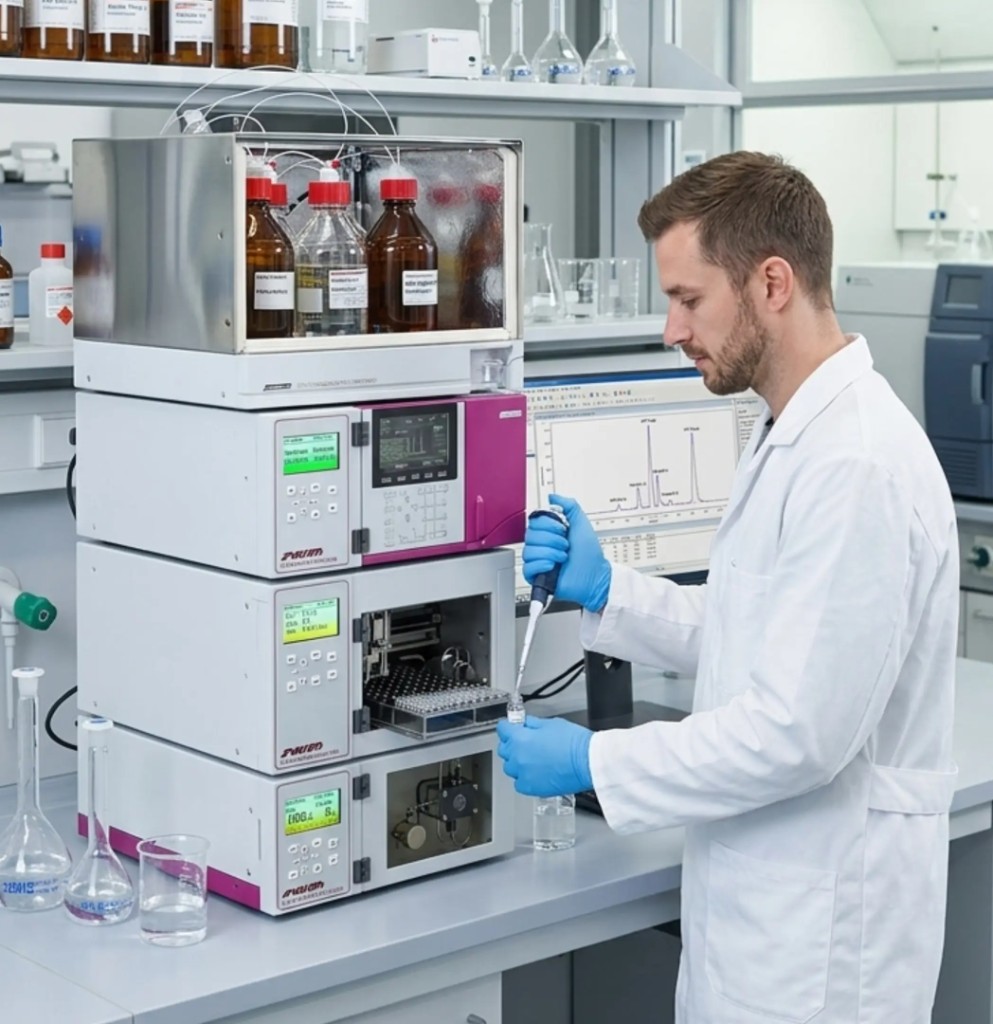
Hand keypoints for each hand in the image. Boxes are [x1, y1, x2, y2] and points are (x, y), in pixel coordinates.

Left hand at [496, 715, 593, 796]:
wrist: (588, 762)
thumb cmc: (574, 743)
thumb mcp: (551, 723)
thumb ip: (533, 724)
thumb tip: (525, 724)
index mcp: (520, 738)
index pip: (502, 729)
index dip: (507, 726)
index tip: (510, 726)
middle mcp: (518, 757)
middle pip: (504, 749)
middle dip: (511, 743)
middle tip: (523, 741)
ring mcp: (523, 774)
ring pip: (510, 767)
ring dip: (517, 762)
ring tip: (531, 759)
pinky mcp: (532, 788)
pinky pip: (519, 783)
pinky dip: (523, 778)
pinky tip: (534, 773)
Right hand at [521, 494, 610, 611]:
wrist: (594, 577)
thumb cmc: (589, 555)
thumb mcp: (582, 524)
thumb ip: (569, 506)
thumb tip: (554, 497)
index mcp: (550, 532)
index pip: (534, 521)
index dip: (548, 525)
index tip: (563, 529)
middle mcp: (543, 545)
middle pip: (530, 535)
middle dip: (552, 540)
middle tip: (565, 545)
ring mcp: (539, 560)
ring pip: (529, 550)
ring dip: (550, 553)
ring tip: (562, 557)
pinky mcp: (536, 575)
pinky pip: (528, 567)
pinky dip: (542, 565)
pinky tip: (553, 566)